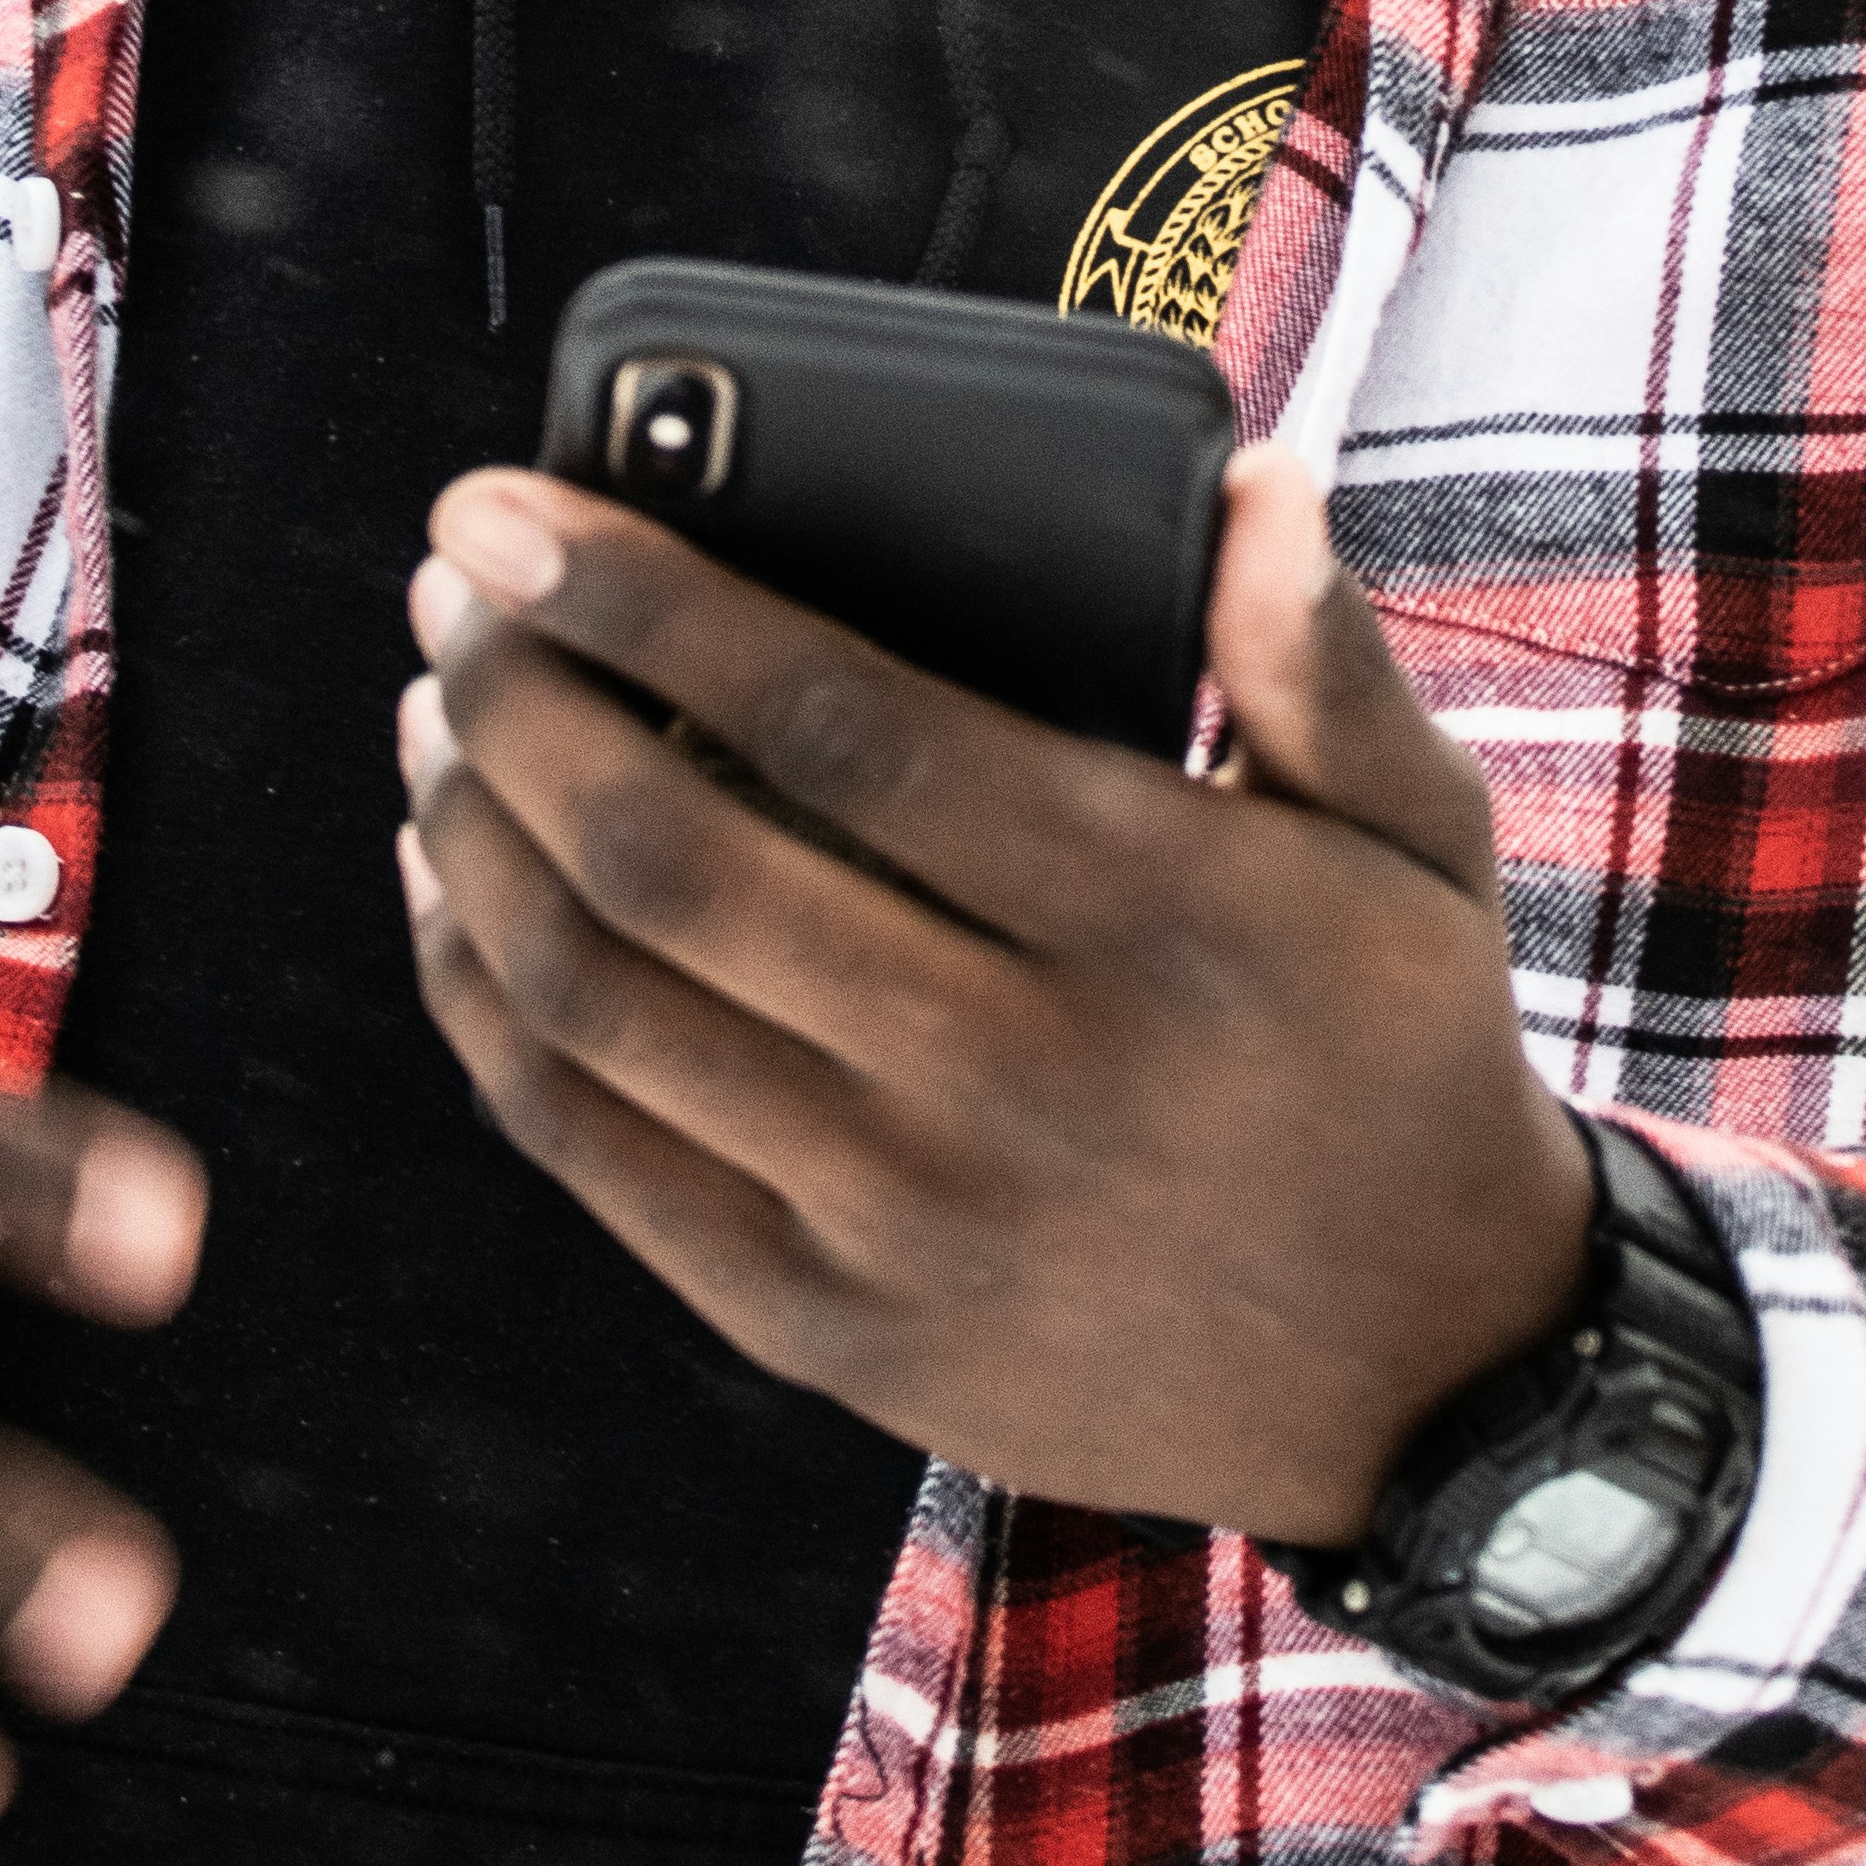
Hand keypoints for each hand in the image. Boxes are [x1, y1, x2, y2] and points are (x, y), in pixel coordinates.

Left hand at [395, 448, 1588, 1544]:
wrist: (1429, 1383)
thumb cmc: (1396, 1052)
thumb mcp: (1418, 837)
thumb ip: (1325, 656)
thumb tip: (1250, 482)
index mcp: (1147, 911)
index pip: (833, 721)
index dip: (642, 603)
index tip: (511, 511)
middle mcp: (1012, 1074)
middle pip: (673, 858)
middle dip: (517, 697)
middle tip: (449, 588)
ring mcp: (904, 1220)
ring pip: (603, 1004)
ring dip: (477, 835)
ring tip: (437, 715)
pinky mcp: (830, 1333)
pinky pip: (596, 1153)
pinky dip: (488, 1009)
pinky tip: (455, 894)